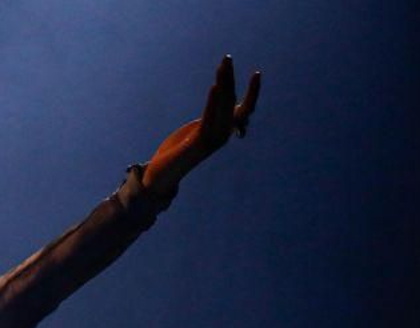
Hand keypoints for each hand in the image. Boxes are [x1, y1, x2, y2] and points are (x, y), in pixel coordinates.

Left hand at [142, 55, 260, 195]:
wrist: (162, 176)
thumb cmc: (178, 152)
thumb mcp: (196, 132)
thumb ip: (209, 121)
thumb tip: (215, 108)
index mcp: (223, 132)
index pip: (245, 109)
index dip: (253, 92)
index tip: (257, 73)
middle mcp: (222, 135)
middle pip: (232, 101)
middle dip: (230, 79)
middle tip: (226, 59)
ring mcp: (212, 139)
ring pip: (223, 106)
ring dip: (223, 83)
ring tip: (222, 66)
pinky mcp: (198, 142)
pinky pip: (209, 117)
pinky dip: (213, 101)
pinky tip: (214, 86)